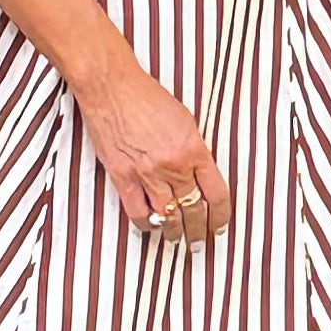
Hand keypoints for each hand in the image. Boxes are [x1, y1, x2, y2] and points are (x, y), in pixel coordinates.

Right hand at [76, 55, 231, 244]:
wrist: (111, 87)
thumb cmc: (146, 96)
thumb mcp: (184, 119)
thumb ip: (193, 149)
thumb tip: (198, 175)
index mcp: (194, 149)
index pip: (216, 193)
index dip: (220, 215)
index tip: (219, 226)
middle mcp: (174, 165)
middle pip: (193, 210)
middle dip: (199, 232)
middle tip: (199, 244)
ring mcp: (147, 173)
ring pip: (167, 217)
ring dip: (174, 233)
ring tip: (176, 240)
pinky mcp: (122, 177)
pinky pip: (138, 213)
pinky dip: (146, 225)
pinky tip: (150, 228)